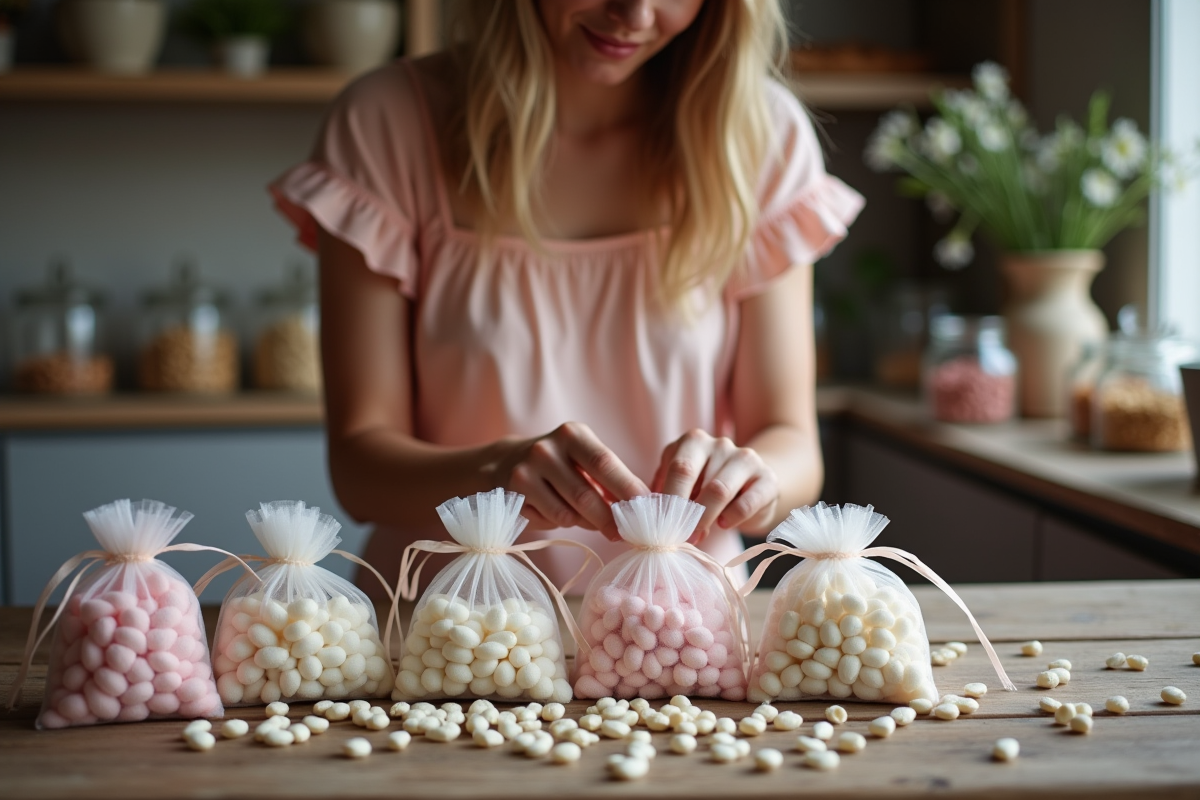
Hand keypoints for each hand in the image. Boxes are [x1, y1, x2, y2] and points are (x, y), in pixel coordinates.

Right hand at [495, 422, 649, 540]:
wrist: (504, 463)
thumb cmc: (558, 465)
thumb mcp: (581, 460)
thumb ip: (607, 480)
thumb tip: (639, 509)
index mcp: (572, 434)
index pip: (605, 463)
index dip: (627, 489)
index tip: (647, 509)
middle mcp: (547, 449)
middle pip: (586, 494)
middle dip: (610, 519)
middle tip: (625, 535)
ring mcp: (527, 471)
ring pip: (568, 513)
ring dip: (587, 523)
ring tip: (593, 522)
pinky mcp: (515, 494)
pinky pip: (550, 519)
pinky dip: (563, 523)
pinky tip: (560, 514)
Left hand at [652, 429, 778, 542]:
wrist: (753, 485)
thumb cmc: (707, 488)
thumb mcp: (684, 485)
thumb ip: (665, 495)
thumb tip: (646, 517)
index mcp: (693, 441)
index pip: (676, 467)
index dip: (667, 499)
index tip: (660, 525)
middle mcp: (720, 444)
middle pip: (694, 476)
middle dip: (682, 510)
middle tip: (677, 536)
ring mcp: (745, 459)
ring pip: (719, 489)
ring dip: (704, 517)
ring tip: (698, 535)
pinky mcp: (768, 479)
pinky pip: (747, 502)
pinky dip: (732, 517)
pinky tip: (724, 524)